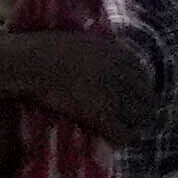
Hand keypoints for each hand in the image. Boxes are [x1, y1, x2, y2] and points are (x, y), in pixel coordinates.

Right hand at [0, 28, 152, 127]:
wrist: (31, 63)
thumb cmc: (47, 48)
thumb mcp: (82, 39)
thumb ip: (100, 49)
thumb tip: (103, 55)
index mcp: (120, 56)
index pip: (143, 78)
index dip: (137, 90)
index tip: (129, 97)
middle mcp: (123, 76)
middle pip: (147, 100)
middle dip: (140, 109)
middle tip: (129, 118)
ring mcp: (114, 97)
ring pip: (140, 118)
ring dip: (133, 125)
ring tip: (122, 129)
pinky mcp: (101, 116)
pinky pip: (123, 134)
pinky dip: (119, 138)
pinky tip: (111, 138)